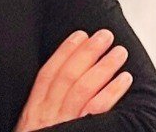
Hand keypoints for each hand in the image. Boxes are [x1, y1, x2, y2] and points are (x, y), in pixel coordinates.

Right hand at [13, 28, 132, 130]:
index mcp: (34, 111)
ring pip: (84, 89)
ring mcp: (63, 125)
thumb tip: (59, 91)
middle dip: (88, 52)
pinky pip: (97, 111)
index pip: (48, 73)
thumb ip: (43, 111)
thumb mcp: (32, 130)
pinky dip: (111, 92)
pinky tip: (123, 80)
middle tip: (105, 34)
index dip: (64, 52)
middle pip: (69, 76)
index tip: (79, 34)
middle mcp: (47, 115)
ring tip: (119, 52)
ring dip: (103, 67)